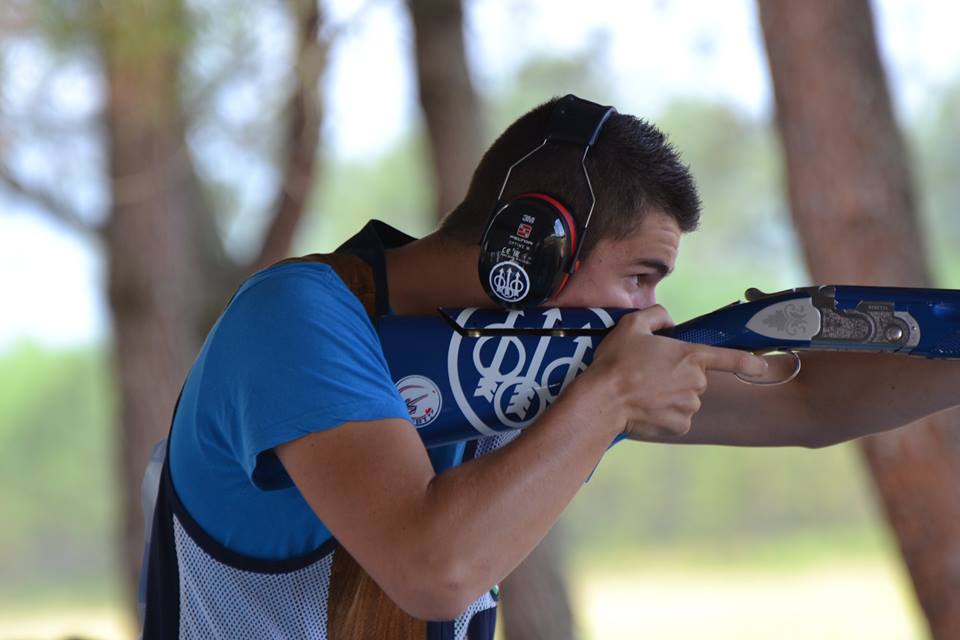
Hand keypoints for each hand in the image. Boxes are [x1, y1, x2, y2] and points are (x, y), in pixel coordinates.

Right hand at [588, 305, 767, 438]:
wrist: (603, 400)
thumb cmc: (617, 361)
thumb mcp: (632, 324)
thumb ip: (657, 315)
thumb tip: (669, 323)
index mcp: (690, 356)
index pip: (728, 358)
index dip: (748, 362)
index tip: (763, 367)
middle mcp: (696, 382)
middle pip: (695, 378)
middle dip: (677, 376)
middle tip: (648, 374)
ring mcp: (689, 406)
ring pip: (686, 399)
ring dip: (671, 396)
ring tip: (643, 392)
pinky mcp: (680, 426)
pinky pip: (678, 419)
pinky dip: (665, 415)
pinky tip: (646, 409)